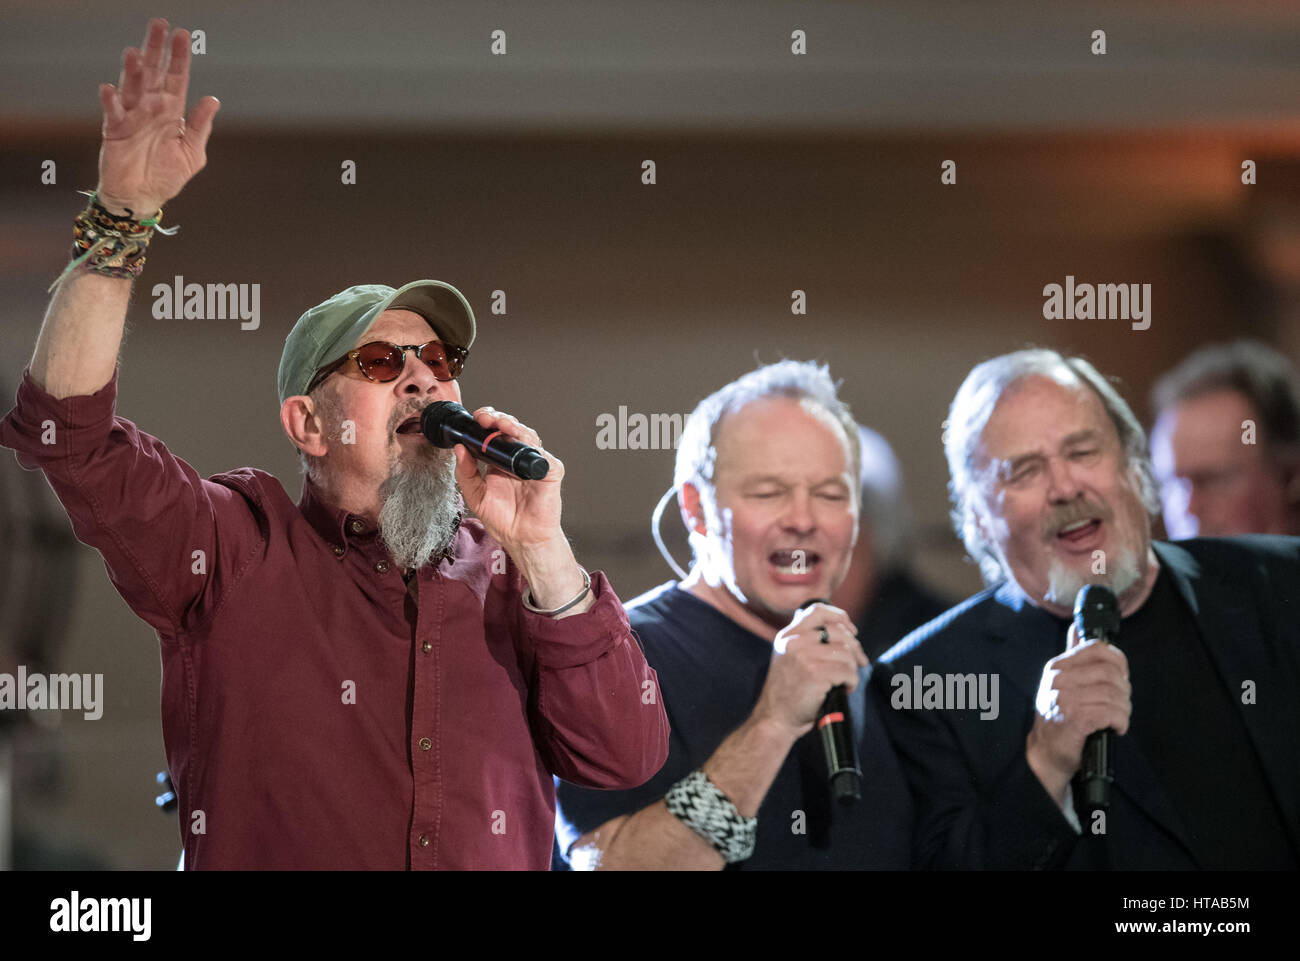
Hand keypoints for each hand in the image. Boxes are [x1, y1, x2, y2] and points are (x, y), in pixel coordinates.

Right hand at [96, 18, 219, 216]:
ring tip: (136, 54)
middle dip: (156, 50)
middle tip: (159, 25)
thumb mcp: (192, 153)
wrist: (142, 198)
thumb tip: (213, 99)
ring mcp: (131, 117)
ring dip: (134, 71)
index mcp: (171, 111)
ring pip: (132, 87)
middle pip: (153, 74)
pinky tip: (110, 88)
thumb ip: (201, 126)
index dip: (179, 58)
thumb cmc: (167, 175)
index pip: (176, 78)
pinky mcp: (115, 131)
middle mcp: (150, 108)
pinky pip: (113, 113)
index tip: (183, 35)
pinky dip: (111, 101)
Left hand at [451, 406, 563, 553]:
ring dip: (515, 427)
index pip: (494, 432)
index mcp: (500, 460)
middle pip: (512, 428)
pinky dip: (533, 448)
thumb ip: (465, 473)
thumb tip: (459, 449)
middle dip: (498, 419)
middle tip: (485, 419)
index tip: (475, 420)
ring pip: (528, 435)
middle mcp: (517, 457)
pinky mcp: (550, 471)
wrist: (522, 538)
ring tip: (501, 425)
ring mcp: (535, 463)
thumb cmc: (504, 519)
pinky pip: (543, 456)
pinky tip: (522, 446)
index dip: (486, 422)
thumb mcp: (475, 495)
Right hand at [751, 602, 866, 738]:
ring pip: (846, 653)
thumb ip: (807, 641)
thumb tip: (847, 633)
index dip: (839, 617)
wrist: (776, 718)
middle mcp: (794, 642)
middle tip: (860, 662)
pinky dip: (851, 682)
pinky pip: (847, 671)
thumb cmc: (789, 692)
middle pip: (838, 632)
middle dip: (855, 648)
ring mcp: (804, 656)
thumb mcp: (789, 657)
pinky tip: (844, 689)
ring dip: (852, 669)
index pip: (818, 611)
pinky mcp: (815, 673)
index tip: (852, 631)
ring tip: (845, 681)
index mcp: (788, 635)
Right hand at [1026, 623, 1130, 800]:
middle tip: (1121, 704)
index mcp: (1057, 667)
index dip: (1118, 660)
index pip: (1096, 648)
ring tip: (1118, 718)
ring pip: (1113, 693)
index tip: (1122, 676)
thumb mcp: (1061, 684)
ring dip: (1123, 709)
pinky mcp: (1075, 718)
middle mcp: (1059, 679)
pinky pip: (1111, 712)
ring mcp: (1065, 698)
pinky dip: (1120, 721)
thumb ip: (1073, 658)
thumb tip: (1077, 629)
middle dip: (1124, 690)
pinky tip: (1115, 727)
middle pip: (1109, 672)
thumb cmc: (1058, 720)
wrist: (1045, 754)